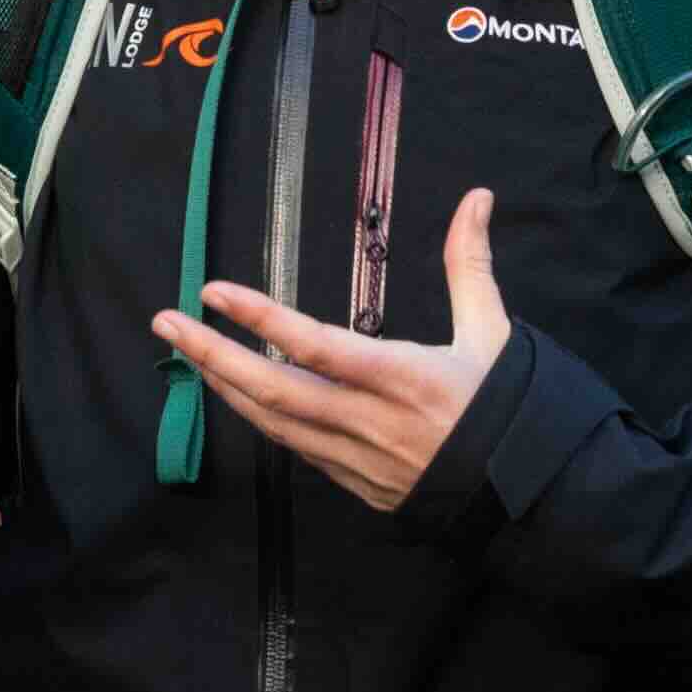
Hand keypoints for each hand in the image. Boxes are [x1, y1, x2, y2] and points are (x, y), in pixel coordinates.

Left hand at [158, 189, 509, 513]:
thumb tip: (477, 199)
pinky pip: (293, 447)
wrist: (524, 493)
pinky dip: (258, 417)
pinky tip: (235, 394)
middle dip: (211, 354)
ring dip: (223, 385)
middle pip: (273, 388)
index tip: (215, 292)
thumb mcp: (493, 332)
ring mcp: (357, 458)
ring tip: (188, 351)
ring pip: (273, 421)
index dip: (259, 318)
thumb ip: (470, 263)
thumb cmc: (507, 408)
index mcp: (404, 378)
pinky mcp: (354, 482)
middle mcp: (371, 420)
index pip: (315, 345)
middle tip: (167, 323)